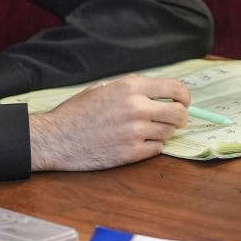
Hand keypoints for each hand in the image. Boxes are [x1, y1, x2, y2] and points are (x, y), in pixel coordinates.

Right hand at [28, 74, 190, 171]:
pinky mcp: (131, 153)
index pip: (175, 89)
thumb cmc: (77, 112)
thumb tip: (160, 93)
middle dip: (179, 117)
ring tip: (143, 130)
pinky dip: (151, 147)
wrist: (56, 138)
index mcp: (130, 87)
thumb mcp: (104, 88)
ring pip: (168, 133)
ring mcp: (135, 132)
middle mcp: (136, 107)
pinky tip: (135, 142)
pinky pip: (157, 149)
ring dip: (162, 132)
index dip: (184, 97)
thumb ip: (132, 88)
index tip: (184, 102)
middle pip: (179, 114)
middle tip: (171, 120)